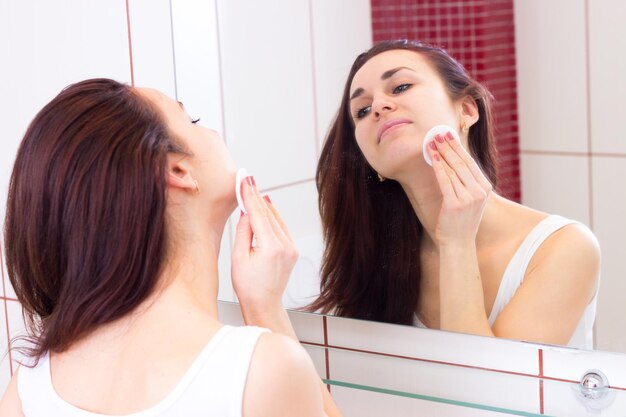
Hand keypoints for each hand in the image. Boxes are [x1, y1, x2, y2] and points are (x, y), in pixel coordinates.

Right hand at [231, 177, 298, 316]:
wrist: (264, 304)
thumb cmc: (247, 285)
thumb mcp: (238, 257)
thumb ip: (244, 231)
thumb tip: (247, 212)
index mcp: (270, 247)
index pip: (258, 215)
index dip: (250, 196)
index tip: (244, 181)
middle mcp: (285, 246)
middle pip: (269, 214)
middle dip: (256, 197)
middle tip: (247, 180)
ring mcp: (291, 248)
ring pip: (277, 219)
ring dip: (265, 206)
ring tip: (253, 190)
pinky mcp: (293, 250)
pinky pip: (281, 228)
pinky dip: (273, 217)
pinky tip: (265, 208)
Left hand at [427, 132, 492, 245]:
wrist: (459, 243)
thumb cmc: (461, 220)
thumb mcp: (471, 199)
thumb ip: (467, 182)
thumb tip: (455, 160)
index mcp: (485, 188)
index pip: (470, 162)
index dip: (458, 147)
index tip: (448, 135)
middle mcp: (479, 192)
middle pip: (462, 163)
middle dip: (448, 146)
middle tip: (437, 134)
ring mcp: (468, 198)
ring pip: (453, 170)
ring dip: (441, 154)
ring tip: (431, 143)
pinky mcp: (455, 204)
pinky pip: (445, 181)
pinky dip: (438, 167)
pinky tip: (432, 157)